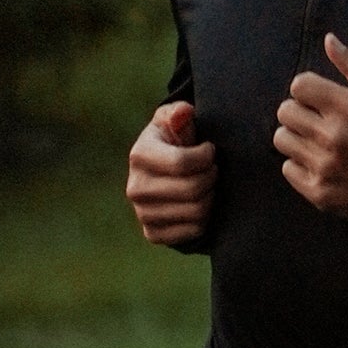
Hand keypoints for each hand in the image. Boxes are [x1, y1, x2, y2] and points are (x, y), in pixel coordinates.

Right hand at [126, 99, 216, 245]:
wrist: (165, 172)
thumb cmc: (176, 141)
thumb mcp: (176, 121)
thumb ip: (179, 114)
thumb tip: (182, 113)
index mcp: (139, 155)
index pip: (182, 162)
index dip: (206, 156)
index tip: (209, 150)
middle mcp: (135, 187)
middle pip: (192, 190)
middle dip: (211, 177)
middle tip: (212, 169)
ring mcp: (142, 213)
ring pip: (196, 212)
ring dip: (210, 197)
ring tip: (207, 185)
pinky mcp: (153, 234)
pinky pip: (192, 231)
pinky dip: (204, 219)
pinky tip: (200, 204)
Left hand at [274, 35, 347, 242]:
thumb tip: (329, 40)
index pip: (299, 85)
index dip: (307, 89)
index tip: (319, 99)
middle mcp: (333, 137)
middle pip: (285, 111)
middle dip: (299, 111)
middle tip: (316, 120)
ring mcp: (324, 166)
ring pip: (281, 139)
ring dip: (295, 137)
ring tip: (315, 141)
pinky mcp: (317, 191)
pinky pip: (286, 168)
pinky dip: (299, 165)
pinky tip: (319, 163)